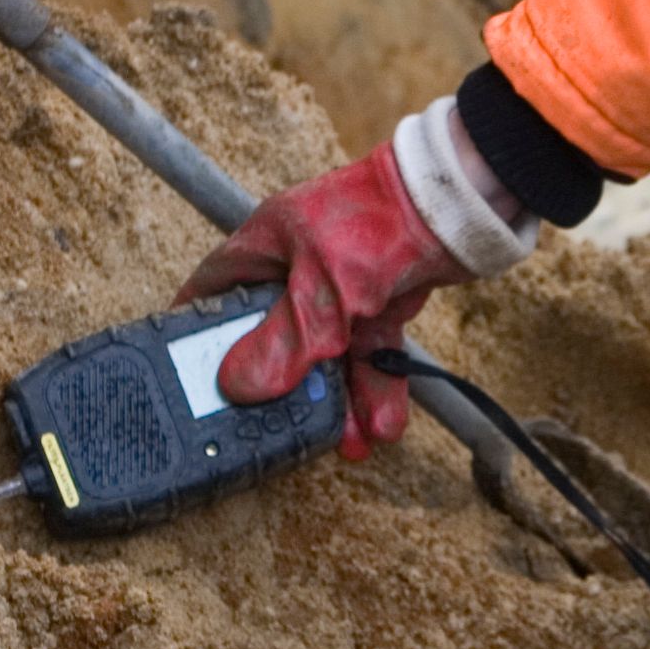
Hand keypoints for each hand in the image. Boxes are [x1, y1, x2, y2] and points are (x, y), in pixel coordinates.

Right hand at [181, 101, 543, 458]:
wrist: (463, 206)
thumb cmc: (383, 220)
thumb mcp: (325, 287)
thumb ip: (286, 340)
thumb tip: (242, 386)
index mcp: (267, 245)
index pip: (214, 288)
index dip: (196, 329)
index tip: (186, 373)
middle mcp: (298, 266)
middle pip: (272, 335)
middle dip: (280, 385)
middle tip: (273, 428)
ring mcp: (342, 286)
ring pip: (327, 353)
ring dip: (337, 399)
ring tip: (344, 442)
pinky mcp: (381, 301)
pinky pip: (369, 352)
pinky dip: (375, 386)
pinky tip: (380, 425)